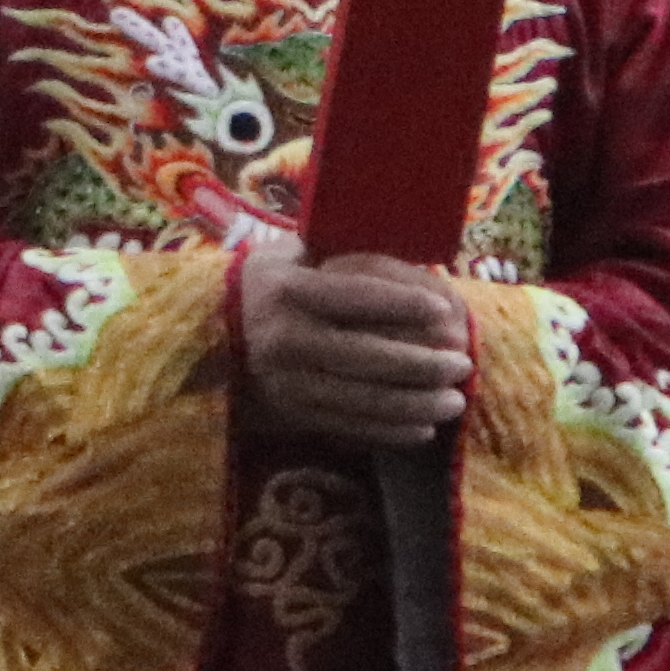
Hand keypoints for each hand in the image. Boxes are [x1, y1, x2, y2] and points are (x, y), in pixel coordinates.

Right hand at [228, 228, 474, 450]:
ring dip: (418, 403)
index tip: (443, 310)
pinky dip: (391, 431)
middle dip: (425, 363)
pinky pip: (350, 426)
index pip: (356, 296)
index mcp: (286, 291)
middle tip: (462, 363)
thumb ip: (334, 251)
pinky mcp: (291, 413)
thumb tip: (398, 239)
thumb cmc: (264, 287)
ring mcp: (287, 381)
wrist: (207, 335)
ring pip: (365, 399)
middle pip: (369, 356)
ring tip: (455, 401)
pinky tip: (423, 428)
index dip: (404, 303)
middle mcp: (285, 338)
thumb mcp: (287, 256)